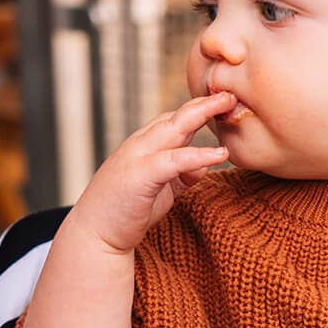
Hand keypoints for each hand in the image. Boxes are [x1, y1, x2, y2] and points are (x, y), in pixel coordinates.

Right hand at [69, 91, 234, 252]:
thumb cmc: (126, 212)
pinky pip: (175, 160)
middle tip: (232, 93)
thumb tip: (206, 164)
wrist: (95, 235)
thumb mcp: (161, 190)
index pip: (174, 120)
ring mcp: (138, 157)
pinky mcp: (141, 175)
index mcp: (144, 146)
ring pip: (174, 127)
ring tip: (228, 105)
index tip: (224, 104)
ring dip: (202, 114)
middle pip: (177, 116)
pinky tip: (221, 153)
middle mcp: (140, 145)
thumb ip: (182, 175)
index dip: (200, 110)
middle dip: (204, 102)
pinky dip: (198, 154)